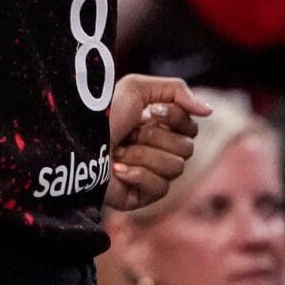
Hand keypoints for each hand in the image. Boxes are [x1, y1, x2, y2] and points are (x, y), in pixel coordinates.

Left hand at [104, 74, 208, 211]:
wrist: (75, 142)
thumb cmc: (102, 115)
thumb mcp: (138, 87)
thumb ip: (178, 90)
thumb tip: (209, 111)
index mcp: (161, 127)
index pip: (192, 127)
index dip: (174, 118)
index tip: (151, 111)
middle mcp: (160, 151)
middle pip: (188, 148)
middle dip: (155, 137)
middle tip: (130, 134)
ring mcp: (152, 175)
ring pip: (176, 168)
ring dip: (143, 155)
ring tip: (119, 152)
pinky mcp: (141, 196)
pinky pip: (160, 187)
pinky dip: (137, 175)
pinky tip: (118, 169)